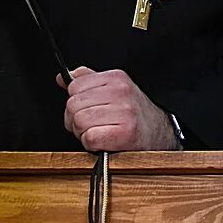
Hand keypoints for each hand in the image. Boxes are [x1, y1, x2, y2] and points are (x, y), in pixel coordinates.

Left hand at [57, 68, 180, 151]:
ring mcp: (124, 111)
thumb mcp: (113, 89)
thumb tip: (62, 78)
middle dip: (75, 120)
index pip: (74, 86)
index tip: (85, 110)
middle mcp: (121, 91)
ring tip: (98, 133)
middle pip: (73, 105)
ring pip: (79, 122)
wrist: (159, 133)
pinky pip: (90, 138)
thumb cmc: (133, 114)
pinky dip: (91, 144)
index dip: (74, 102)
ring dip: (83, 134)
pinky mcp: (125, 133)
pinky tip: (103, 141)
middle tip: (90, 125)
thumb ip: (87, 81)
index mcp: (116, 77)